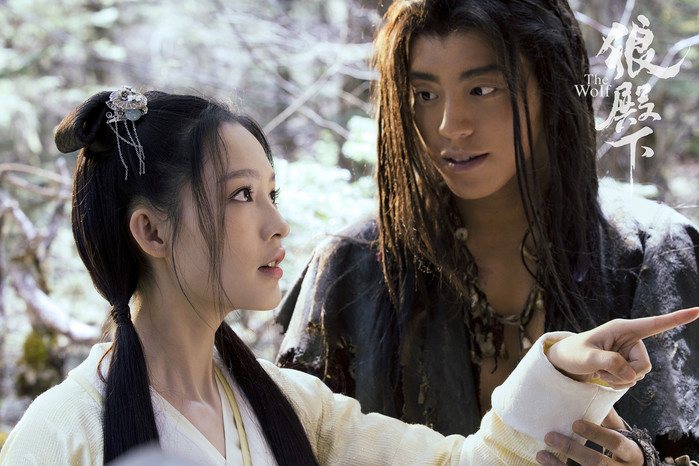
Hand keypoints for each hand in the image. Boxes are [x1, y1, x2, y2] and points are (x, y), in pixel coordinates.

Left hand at [536, 419, 643, 464]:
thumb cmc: (623, 449)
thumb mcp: (620, 433)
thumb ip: (608, 417)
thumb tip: (588, 390)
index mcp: (631, 453)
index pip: (616, 443)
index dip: (597, 434)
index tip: (575, 423)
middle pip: (598, 462)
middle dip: (573, 450)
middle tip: (549, 436)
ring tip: (541, 454)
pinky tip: (544, 464)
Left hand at [546, 307, 698, 388]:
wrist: (566, 361)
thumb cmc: (572, 353)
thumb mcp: (586, 357)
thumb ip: (608, 363)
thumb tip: (631, 373)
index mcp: (621, 328)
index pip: (654, 324)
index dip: (676, 319)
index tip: (698, 310)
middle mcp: (629, 338)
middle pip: (644, 364)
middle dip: (626, 374)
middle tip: (603, 372)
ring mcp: (629, 352)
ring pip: (640, 374)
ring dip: (621, 380)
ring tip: (601, 373)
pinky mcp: (627, 363)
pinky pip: (633, 380)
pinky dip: (620, 384)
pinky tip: (605, 378)